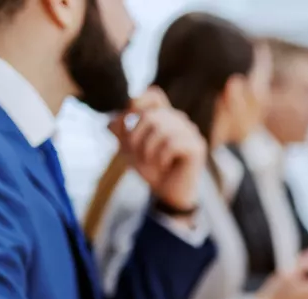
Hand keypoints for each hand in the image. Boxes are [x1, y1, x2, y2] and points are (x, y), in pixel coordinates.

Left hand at [109, 87, 206, 214]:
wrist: (168, 193)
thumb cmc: (152, 170)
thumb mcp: (130, 150)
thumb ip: (120, 132)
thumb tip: (109, 122)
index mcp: (165, 116)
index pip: (154, 94)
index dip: (139, 100)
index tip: (128, 115)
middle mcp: (180, 120)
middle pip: (151, 115)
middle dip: (136, 137)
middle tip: (137, 156)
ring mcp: (191, 132)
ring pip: (161, 129)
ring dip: (148, 150)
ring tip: (151, 162)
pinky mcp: (197, 146)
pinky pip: (172, 143)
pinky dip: (161, 157)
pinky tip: (164, 165)